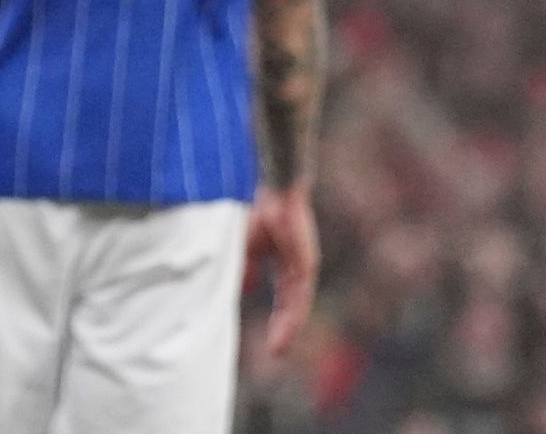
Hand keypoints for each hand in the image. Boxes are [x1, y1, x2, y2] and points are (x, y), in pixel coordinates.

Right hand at [246, 184, 319, 358]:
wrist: (276, 192)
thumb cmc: (260, 214)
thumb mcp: (247, 249)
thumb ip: (245, 270)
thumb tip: (239, 290)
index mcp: (287, 267)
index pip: (284, 300)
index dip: (278, 320)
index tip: (272, 343)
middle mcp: (299, 271)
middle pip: (293, 308)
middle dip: (284, 331)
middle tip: (276, 353)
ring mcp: (304, 268)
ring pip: (297, 306)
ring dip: (288, 328)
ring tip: (278, 349)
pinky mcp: (306, 265)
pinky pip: (300, 296)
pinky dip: (292, 314)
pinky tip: (285, 328)